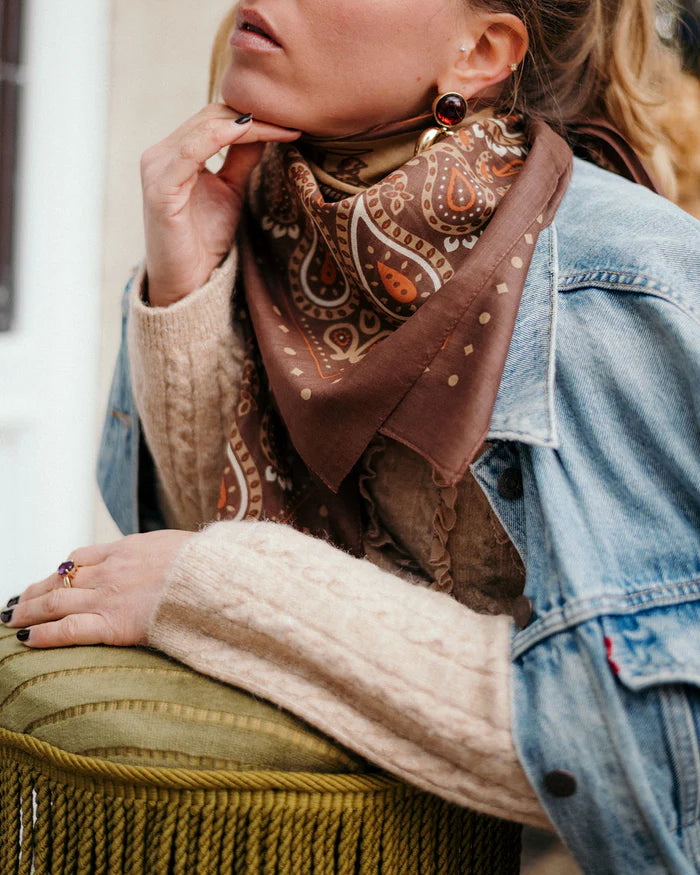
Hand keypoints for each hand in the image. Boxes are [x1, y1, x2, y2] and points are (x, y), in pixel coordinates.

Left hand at [2, 531, 194, 647]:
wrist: (214, 577)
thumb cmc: (207, 564)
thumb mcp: (180, 546)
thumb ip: (163, 554)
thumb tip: (168, 558)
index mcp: (127, 548)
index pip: (80, 558)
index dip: (60, 571)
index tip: (49, 579)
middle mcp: (111, 570)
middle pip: (60, 580)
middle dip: (33, 592)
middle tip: (15, 602)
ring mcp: (109, 596)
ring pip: (55, 602)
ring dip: (27, 611)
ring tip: (10, 619)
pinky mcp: (113, 623)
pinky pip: (68, 629)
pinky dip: (44, 634)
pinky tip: (26, 640)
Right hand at [141, 103, 300, 306]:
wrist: (187, 281)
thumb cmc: (204, 240)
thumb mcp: (230, 191)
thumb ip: (241, 158)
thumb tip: (264, 129)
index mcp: (175, 153)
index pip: (216, 119)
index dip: (253, 116)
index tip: (291, 121)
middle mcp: (160, 154)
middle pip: (211, 117)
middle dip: (255, 115)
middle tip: (291, 119)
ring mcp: (157, 168)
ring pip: (206, 127)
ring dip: (248, 124)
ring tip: (282, 127)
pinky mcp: (160, 188)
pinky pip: (192, 150)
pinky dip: (222, 136)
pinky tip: (249, 133)